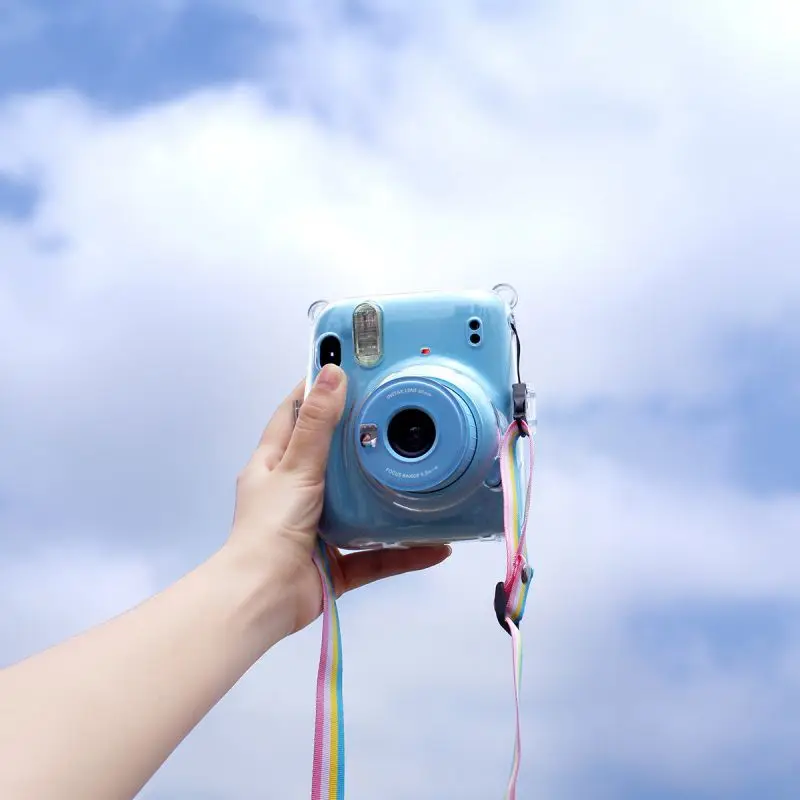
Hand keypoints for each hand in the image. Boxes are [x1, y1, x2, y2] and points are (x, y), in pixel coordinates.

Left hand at [226, 363, 451, 638]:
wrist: (263, 600)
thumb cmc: (270, 528)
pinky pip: (377, 555)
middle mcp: (295, 493)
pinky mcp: (336, 563)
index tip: (348, 370)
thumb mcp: (295, 469)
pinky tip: (437, 546)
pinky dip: (404, 553)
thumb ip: (316, 425)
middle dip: (362, 441)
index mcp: (275, 465)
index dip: (316, 392)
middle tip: (399, 419)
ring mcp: (317, 528)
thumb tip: (331, 373)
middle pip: (332, 458)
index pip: (293, 416)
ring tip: (423, 478)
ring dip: (387, 497)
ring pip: (359, 507)